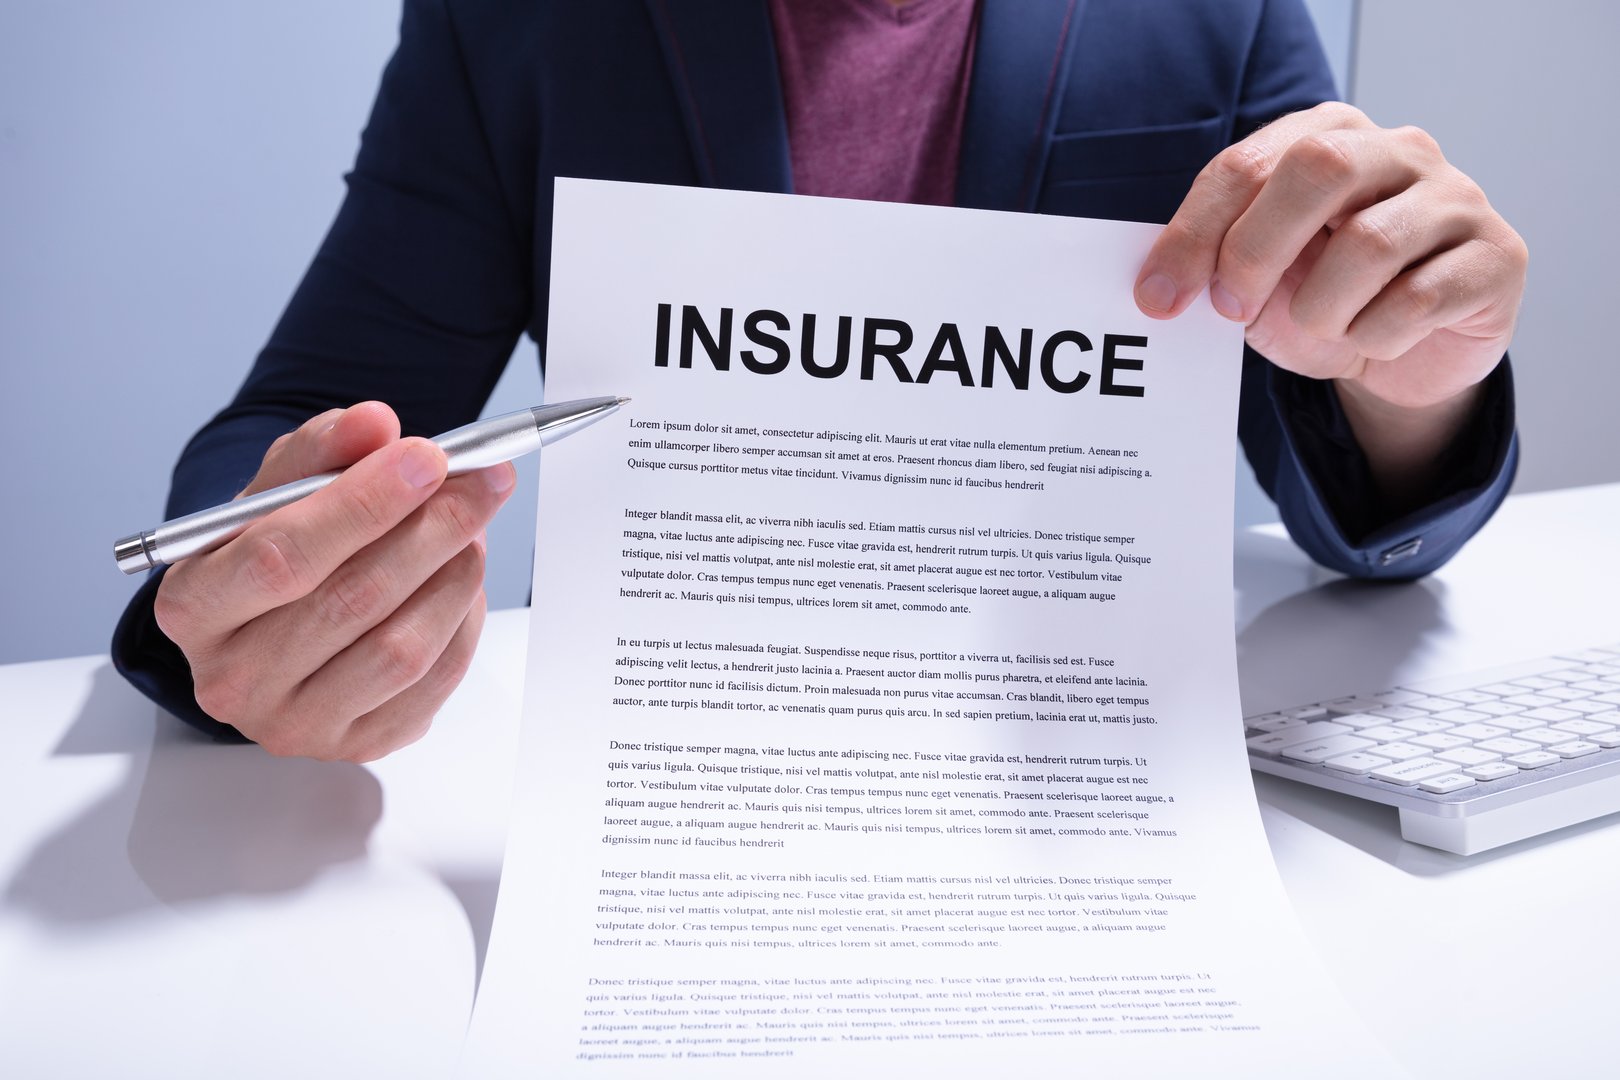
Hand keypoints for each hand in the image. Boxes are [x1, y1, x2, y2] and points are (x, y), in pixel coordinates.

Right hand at [153, 402, 515, 760]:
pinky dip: (462, 621)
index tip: (427, 457)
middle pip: (352, 601)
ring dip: (454, 575)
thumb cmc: (272, 548)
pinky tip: (461, 577)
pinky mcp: (356, 743)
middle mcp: (232, 678)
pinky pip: (432, 683)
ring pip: (401, 648)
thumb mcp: (278, 488)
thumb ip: (322, 451)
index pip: (283, 554)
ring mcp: (295, 722)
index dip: (364, 503)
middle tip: (481, 482)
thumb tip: (376, 424)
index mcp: (192, 606)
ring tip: (472, 526)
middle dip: (432, 529)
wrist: (273, 624)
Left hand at [1134, 103, 1526, 501]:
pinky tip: (1376, 340)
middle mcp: (1399, 150)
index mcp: (1328, 138)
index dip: (1194, 232)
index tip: (1158, 297)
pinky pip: (1418, 299)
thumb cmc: (1327, 303)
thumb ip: (1214, 266)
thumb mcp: (1258, 284)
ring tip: (1323, 327)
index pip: (1248, 164)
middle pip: (1318, 169)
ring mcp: (1456, 198)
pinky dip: (1376, 336)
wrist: (1406, 358)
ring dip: (1322, 309)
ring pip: (1370, 243)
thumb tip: (1156, 286)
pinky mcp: (1496, 256)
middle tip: (1231, 308)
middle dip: (1256, 250)